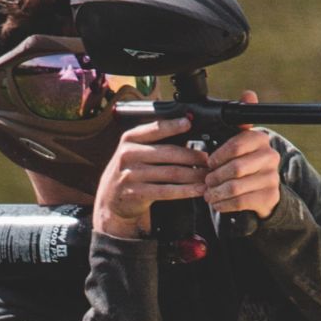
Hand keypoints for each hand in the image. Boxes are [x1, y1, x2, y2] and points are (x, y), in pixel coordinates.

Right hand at [94, 115, 208, 238]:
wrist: (111, 197)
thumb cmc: (132, 169)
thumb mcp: (136, 151)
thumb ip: (156, 141)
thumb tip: (188, 131)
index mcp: (130, 139)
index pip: (155, 129)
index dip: (173, 125)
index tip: (189, 123)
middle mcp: (128, 154)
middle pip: (168, 153)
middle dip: (193, 157)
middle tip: (209, 160)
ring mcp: (131, 174)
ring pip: (170, 173)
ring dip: (193, 175)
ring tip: (207, 176)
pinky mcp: (136, 193)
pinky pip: (166, 191)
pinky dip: (185, 191)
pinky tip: (198, 190)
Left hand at [204, 90, 280, 219]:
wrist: (263, 189)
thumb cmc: (244, 162)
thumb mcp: (240, 141)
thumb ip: (240, 120)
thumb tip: (249, 94)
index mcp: (261, 139)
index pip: (237, 144)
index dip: (219, 155)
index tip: (209, 163)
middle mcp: (270, 157)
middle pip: (235, 168)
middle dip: (215, 177)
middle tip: (206, 181)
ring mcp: (272, 178)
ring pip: (236, 187)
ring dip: (217, 192)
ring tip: (209, 194)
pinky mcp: (269, 197)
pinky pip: (241, 202)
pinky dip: (224, 204)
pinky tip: (218, 203)